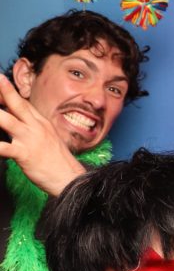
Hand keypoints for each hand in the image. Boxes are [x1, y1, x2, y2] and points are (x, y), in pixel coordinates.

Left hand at [0, 75, 84, 195]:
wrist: (70, 179)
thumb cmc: (57, 162)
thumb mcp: (49, 139)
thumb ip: (33, 129)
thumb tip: (17, 123)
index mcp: (42, 124)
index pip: (23, 103)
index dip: (9, 93)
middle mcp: (36, 128)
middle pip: (17, 105)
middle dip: (4, 92)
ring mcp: (31, 140)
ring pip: (8, 121)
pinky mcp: (25, 154)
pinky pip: (4, 148)